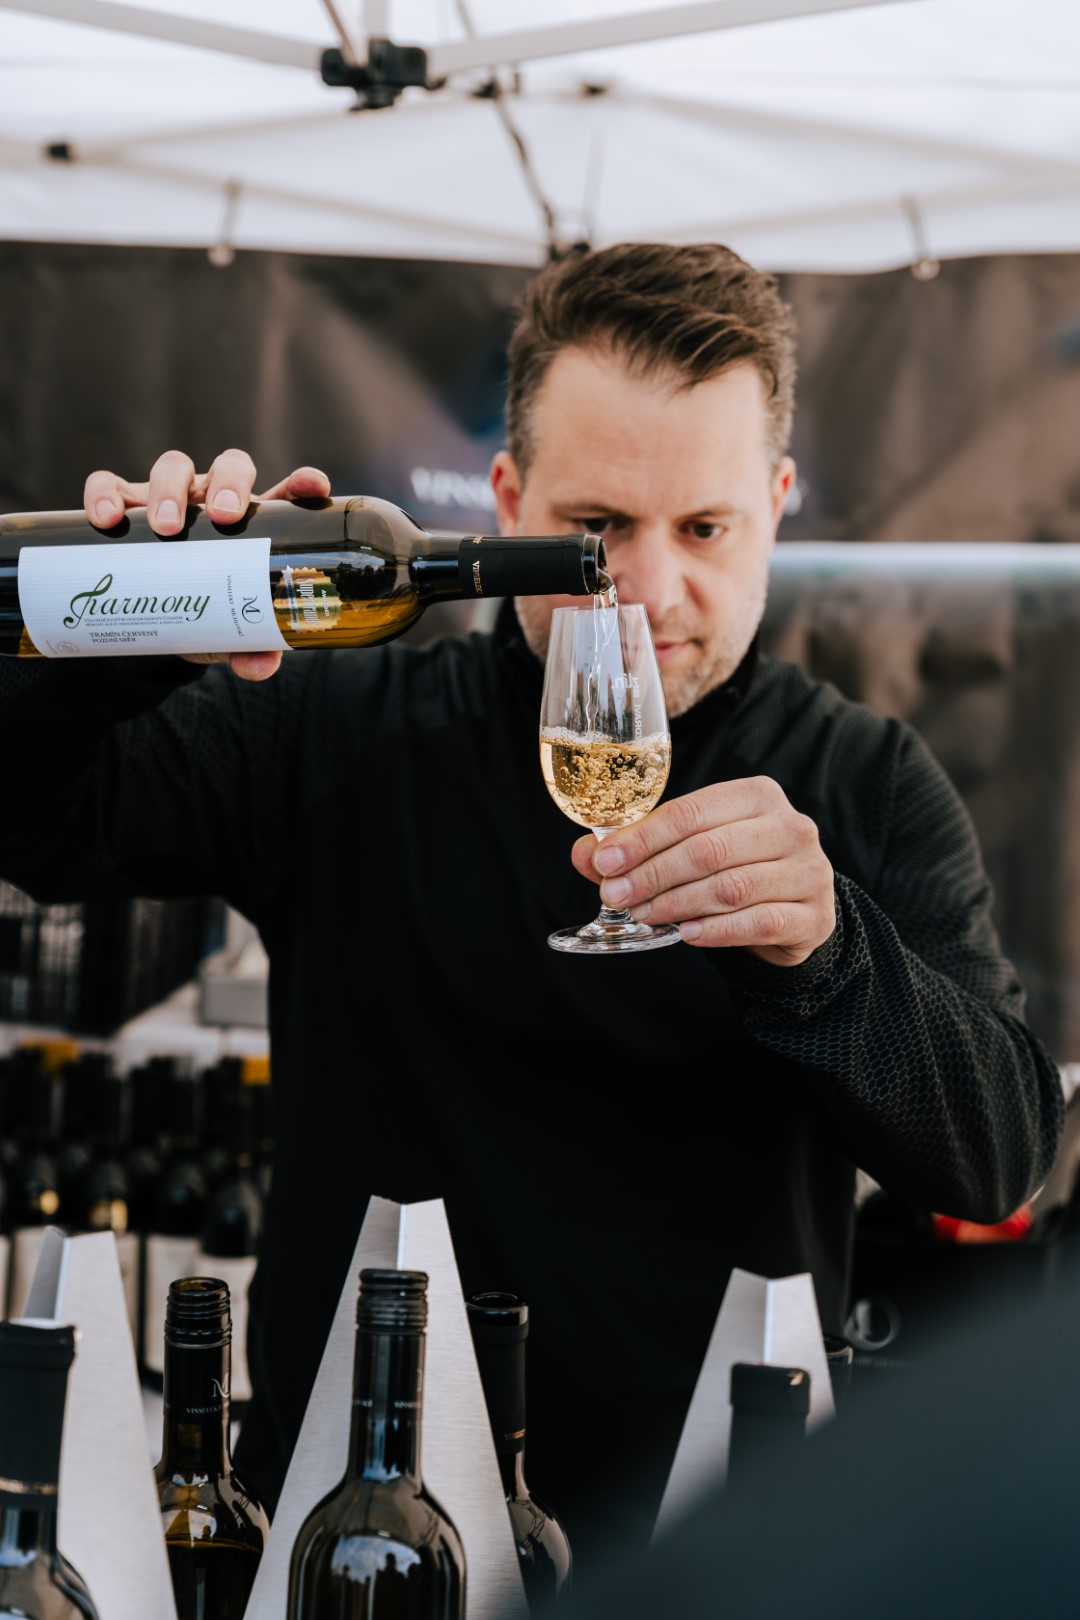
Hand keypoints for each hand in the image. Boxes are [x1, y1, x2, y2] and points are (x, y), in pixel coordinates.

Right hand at [83, 449, 330, 680]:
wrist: (152, 619)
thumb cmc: (205, 613)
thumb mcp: (228, 632)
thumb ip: (248, 648)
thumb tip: (259, 667)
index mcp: (254, 525)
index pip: (285, 494)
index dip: (302, 483)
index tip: (313, 486)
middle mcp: (215, 501)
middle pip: (228, 467)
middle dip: (228, 484)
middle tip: (222, 516)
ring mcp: (170, 497)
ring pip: (173, 467)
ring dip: (169, 490)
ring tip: (165, 527)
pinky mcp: (124, 503)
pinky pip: (111, 484)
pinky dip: (106, 494)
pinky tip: (108, 519)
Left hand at [570, 776, 835, 965]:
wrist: (794, 909)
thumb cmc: (737, 868)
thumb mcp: (692, 847)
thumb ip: (641, 848)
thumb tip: (586, 855)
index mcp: (756, 795)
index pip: (691, 812)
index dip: (643, 838)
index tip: (605, 862)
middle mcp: (790, 827)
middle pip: (709, 849)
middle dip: (654, 874)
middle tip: (617, 896)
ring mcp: (809, 871)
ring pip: (732, 887)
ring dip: (678, 904)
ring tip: (644, 915)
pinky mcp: (814, 915)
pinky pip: (759, 922)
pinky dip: (716, 931)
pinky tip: (687, 934)